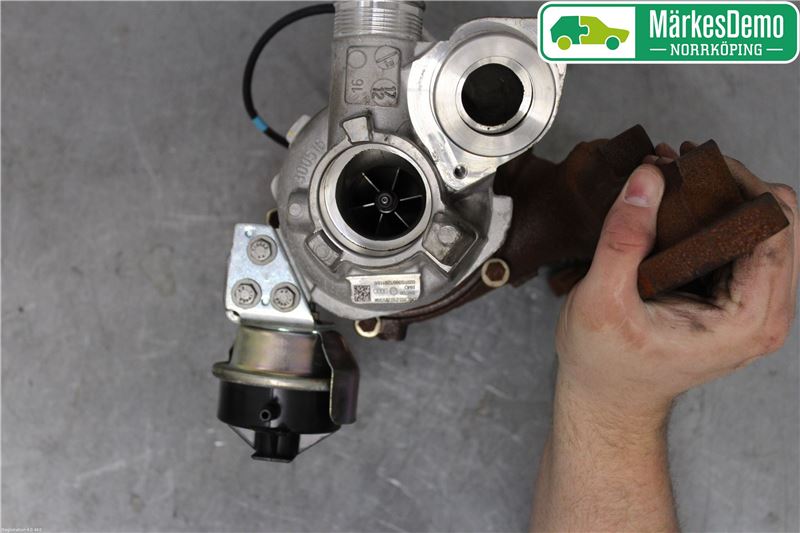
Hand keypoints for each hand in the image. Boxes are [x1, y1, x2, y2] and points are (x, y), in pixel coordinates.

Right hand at [555, 143, 798, 427]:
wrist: (606, 399)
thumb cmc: (605, 364)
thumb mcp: (600, 300)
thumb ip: (623, 238)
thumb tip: (647, 178)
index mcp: (747, 321)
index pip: (776, 230)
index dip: (740, 186)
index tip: (691, 165)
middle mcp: (765, 315)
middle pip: (781, 224)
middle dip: (733, 186)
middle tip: (680, 167)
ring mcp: (755, 308)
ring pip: (766, 230)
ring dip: (724, 198)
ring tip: (674, 181)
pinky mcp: (737, 301)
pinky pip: (744, 244)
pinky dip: (715, 217)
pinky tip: (676, 205)